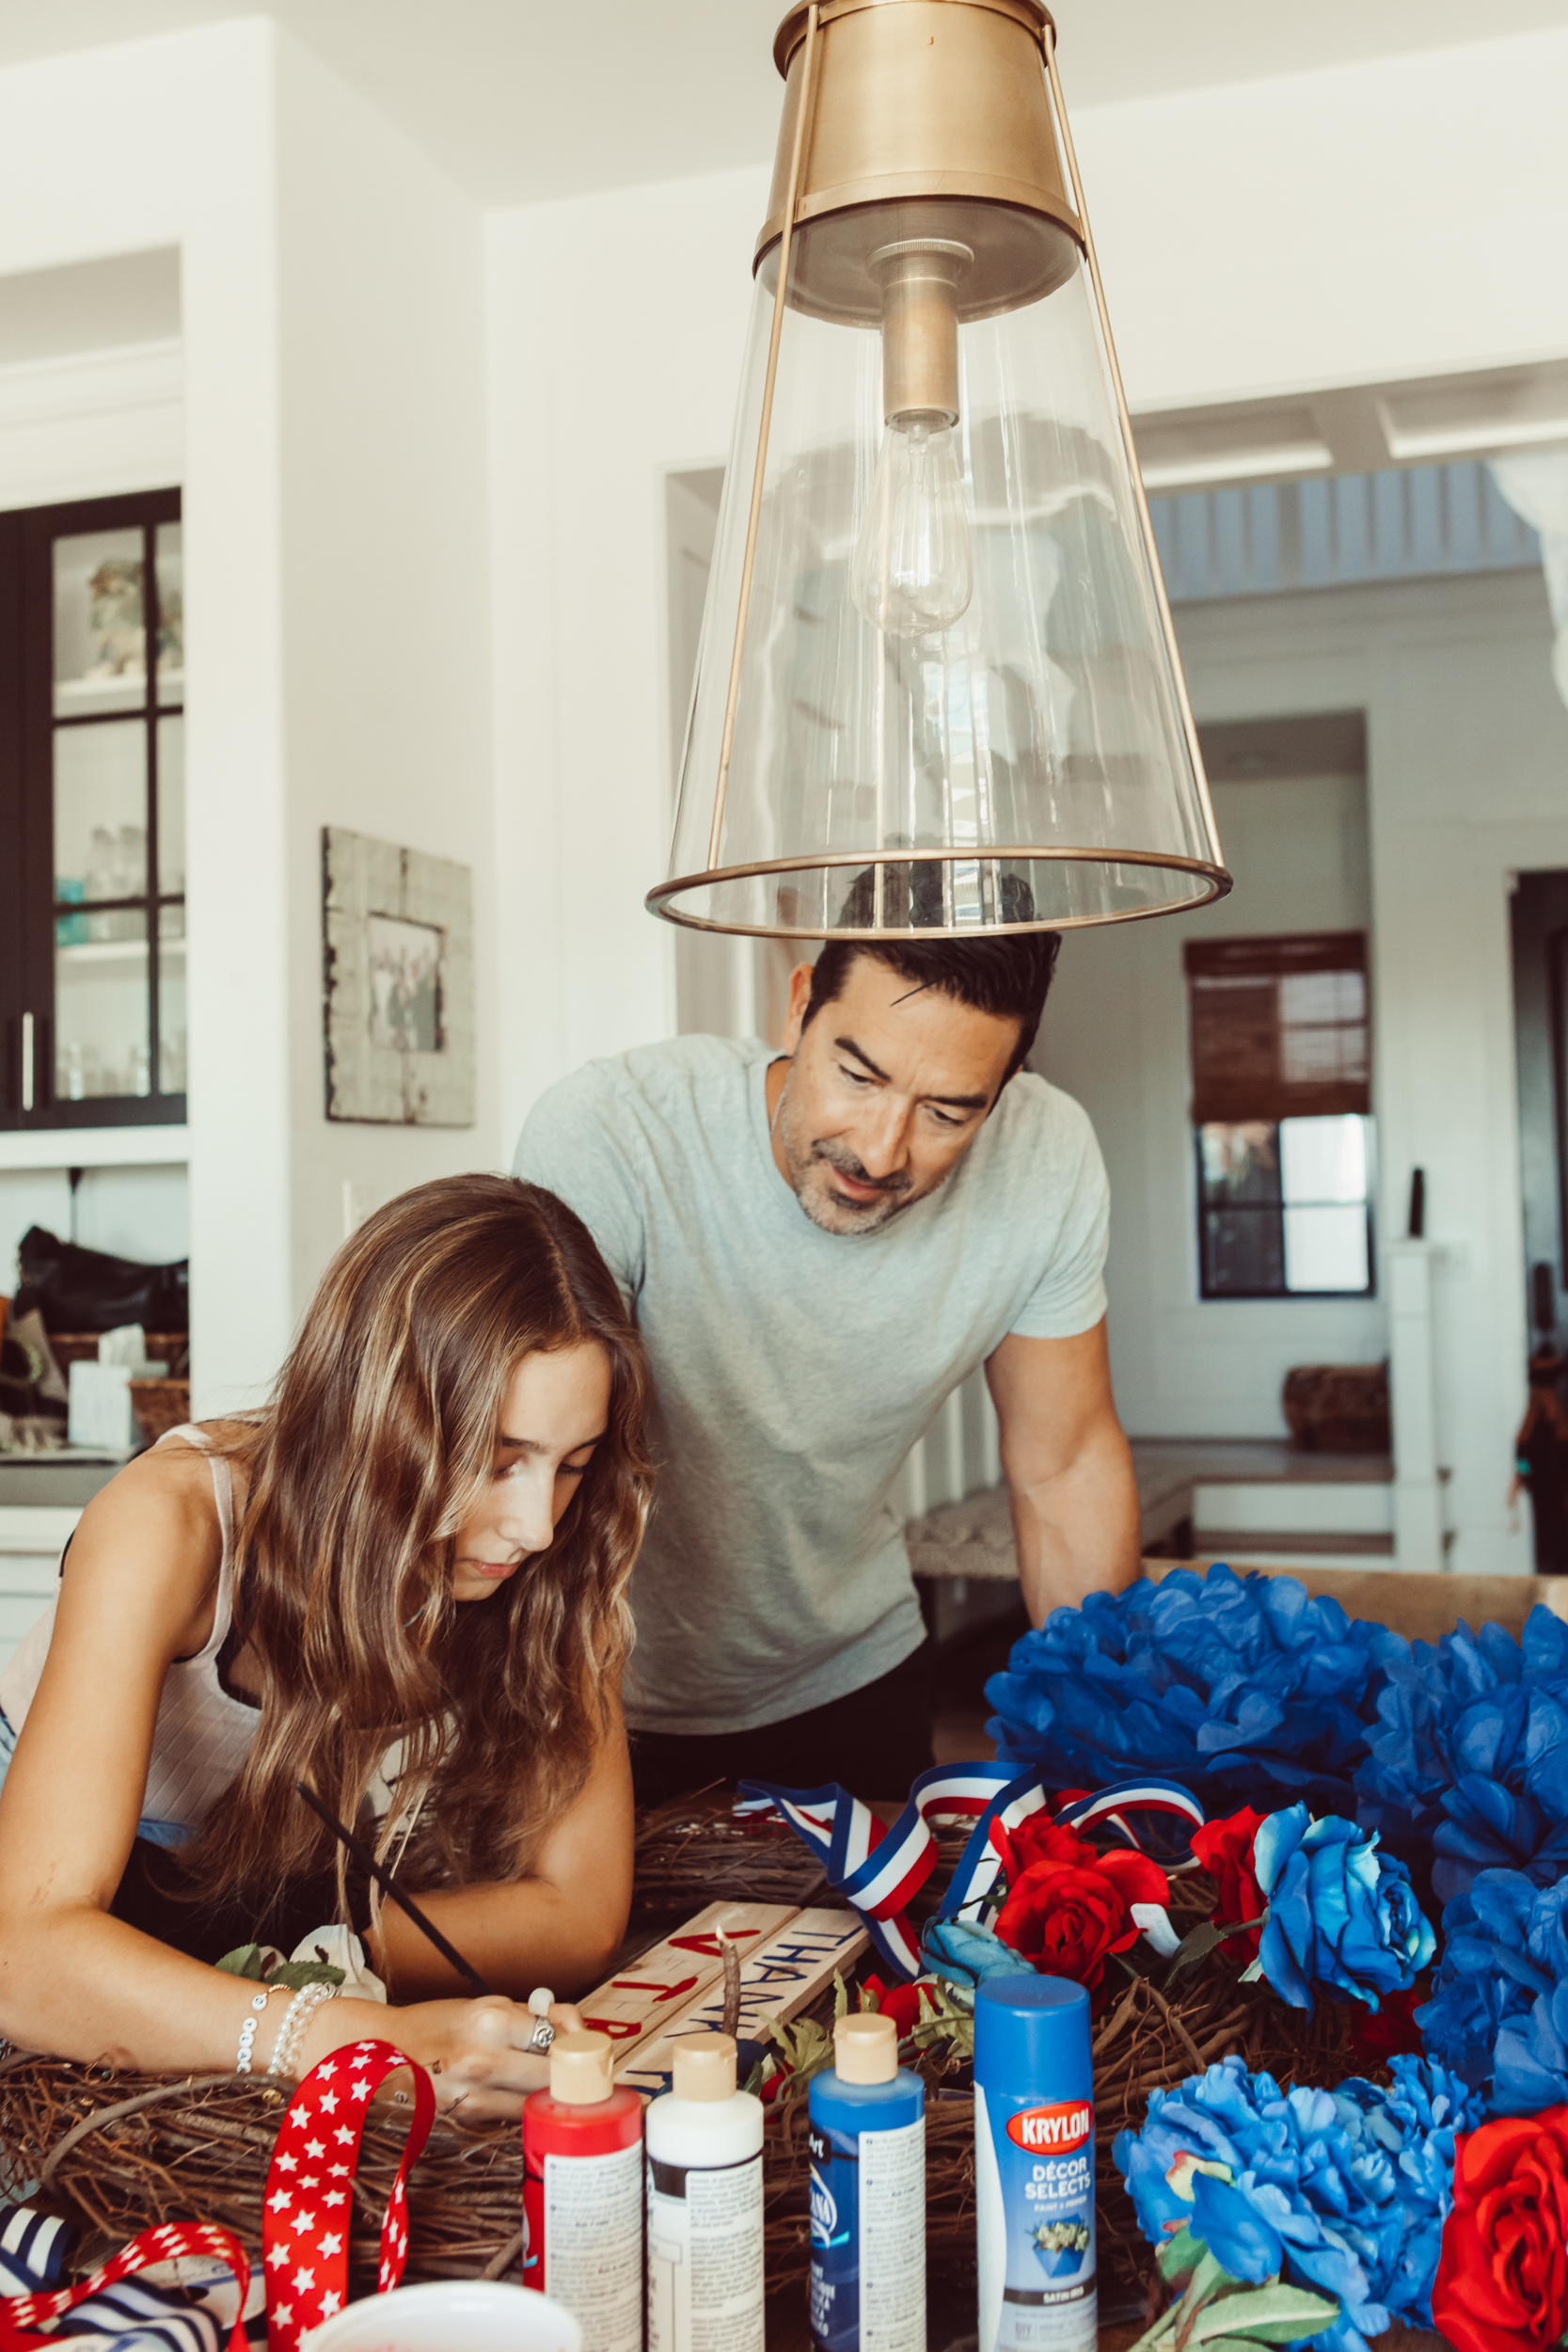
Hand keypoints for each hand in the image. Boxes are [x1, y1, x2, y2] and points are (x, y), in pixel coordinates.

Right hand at [300, 1994, 583, 2121]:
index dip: (580, 2044)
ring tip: (553, 2087)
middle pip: (553, 2079)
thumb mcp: (478, 2005)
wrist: (370, 2055)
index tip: (590, 2048)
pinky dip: (519, 2112)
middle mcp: (483, 2062)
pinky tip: (515, 2101)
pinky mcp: (463, 2126)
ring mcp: (471, 2100)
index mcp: (490, 2021)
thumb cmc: (430, 2025)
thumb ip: (526, 2017)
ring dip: (547, 2098)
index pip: (558, 2038)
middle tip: (584, 2074)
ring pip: (534, 2106)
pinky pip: (508, 2120)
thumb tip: (572, 2026)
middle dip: (572, 2077)